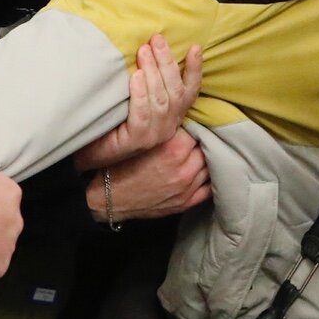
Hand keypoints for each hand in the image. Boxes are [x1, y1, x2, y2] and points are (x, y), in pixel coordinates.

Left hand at [74, 35, 203, 168]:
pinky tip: (136, 76)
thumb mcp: (134, 99)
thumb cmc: (110, 121)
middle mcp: (168, 126)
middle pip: (175, 91)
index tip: (195, 47)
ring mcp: (154, 136)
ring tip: (144, 51)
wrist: (89, 151)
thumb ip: (147, 81)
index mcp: (172, 116)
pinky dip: (140, 94)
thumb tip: (148, 47)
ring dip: (153, 72)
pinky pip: (142, 114)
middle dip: (167, 62)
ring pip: (160, 100)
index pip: (190, 91)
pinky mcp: (137, 141)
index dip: (195, 70)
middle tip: (156, 40)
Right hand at [88, 132, 211, 223]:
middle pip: (207, 145)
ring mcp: (186, 187)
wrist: (108, 198)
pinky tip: (206, 170)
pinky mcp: (185, 202)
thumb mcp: (140, 139)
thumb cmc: (119, 166)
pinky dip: (210, 177)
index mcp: (172, 148)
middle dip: (203, 138)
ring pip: (211, 165)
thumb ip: (163, 129)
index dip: (195, 122)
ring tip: (201, 150)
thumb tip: (181, 116)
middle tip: (198, 134)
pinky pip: (210, 188)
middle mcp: (183, 168)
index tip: (192, 120)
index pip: (198, 127)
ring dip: (207, 156)